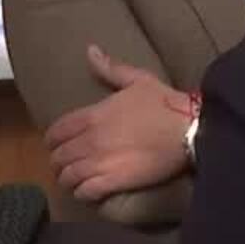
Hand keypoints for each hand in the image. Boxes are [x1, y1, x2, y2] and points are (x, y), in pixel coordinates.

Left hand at [44, 44, 192, 201]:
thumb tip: (90, 50)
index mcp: (92, 116)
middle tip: (69, 164)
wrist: (190, 130)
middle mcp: (89, 140)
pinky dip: (82, 193)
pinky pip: (84, 192)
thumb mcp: (139, 80)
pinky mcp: (113, 181)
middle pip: (58, 157)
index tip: (60, 145)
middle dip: (60, 162)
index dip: (53, 141)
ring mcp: (99, 162)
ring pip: (67, 177)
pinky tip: (88, 191)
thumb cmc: (167, 104)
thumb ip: (111, 69)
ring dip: (69, 179)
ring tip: (77, 180)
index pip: (55, 133)